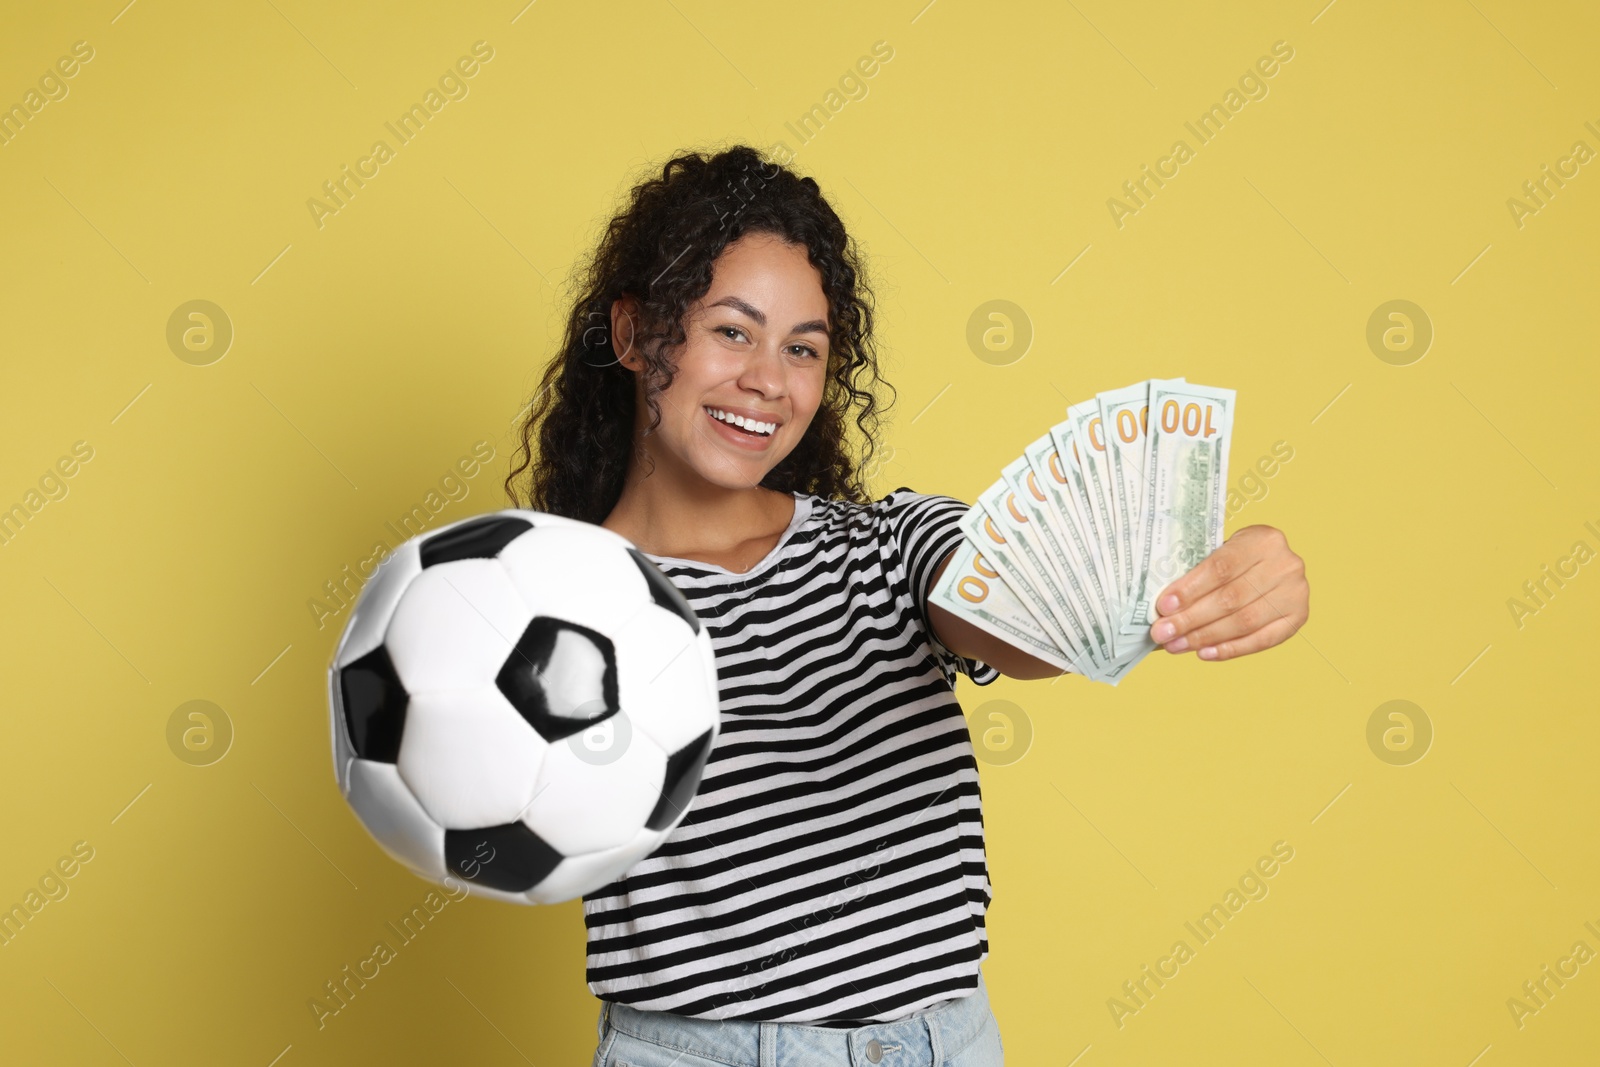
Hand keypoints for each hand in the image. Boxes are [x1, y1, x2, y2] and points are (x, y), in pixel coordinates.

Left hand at [1146, 525, 1308, 660]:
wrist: (1274, 563)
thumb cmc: (1238, 558)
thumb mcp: (1222, 551)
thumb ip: (1199, 573)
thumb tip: (1165, 607)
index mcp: (1263, 540)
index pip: (1221, 568)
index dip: (1190, 589)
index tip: (1164, 606)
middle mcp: (1285, 565)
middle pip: (1231, 598)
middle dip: (1191, 619)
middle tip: (1162, 633)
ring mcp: (1296, 593)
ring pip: (1244, 622)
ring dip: (1205, 637)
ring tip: (1177, 645)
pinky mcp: (1298, 617)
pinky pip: (1261, 640)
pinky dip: (1230, 649)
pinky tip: (1204, 653)